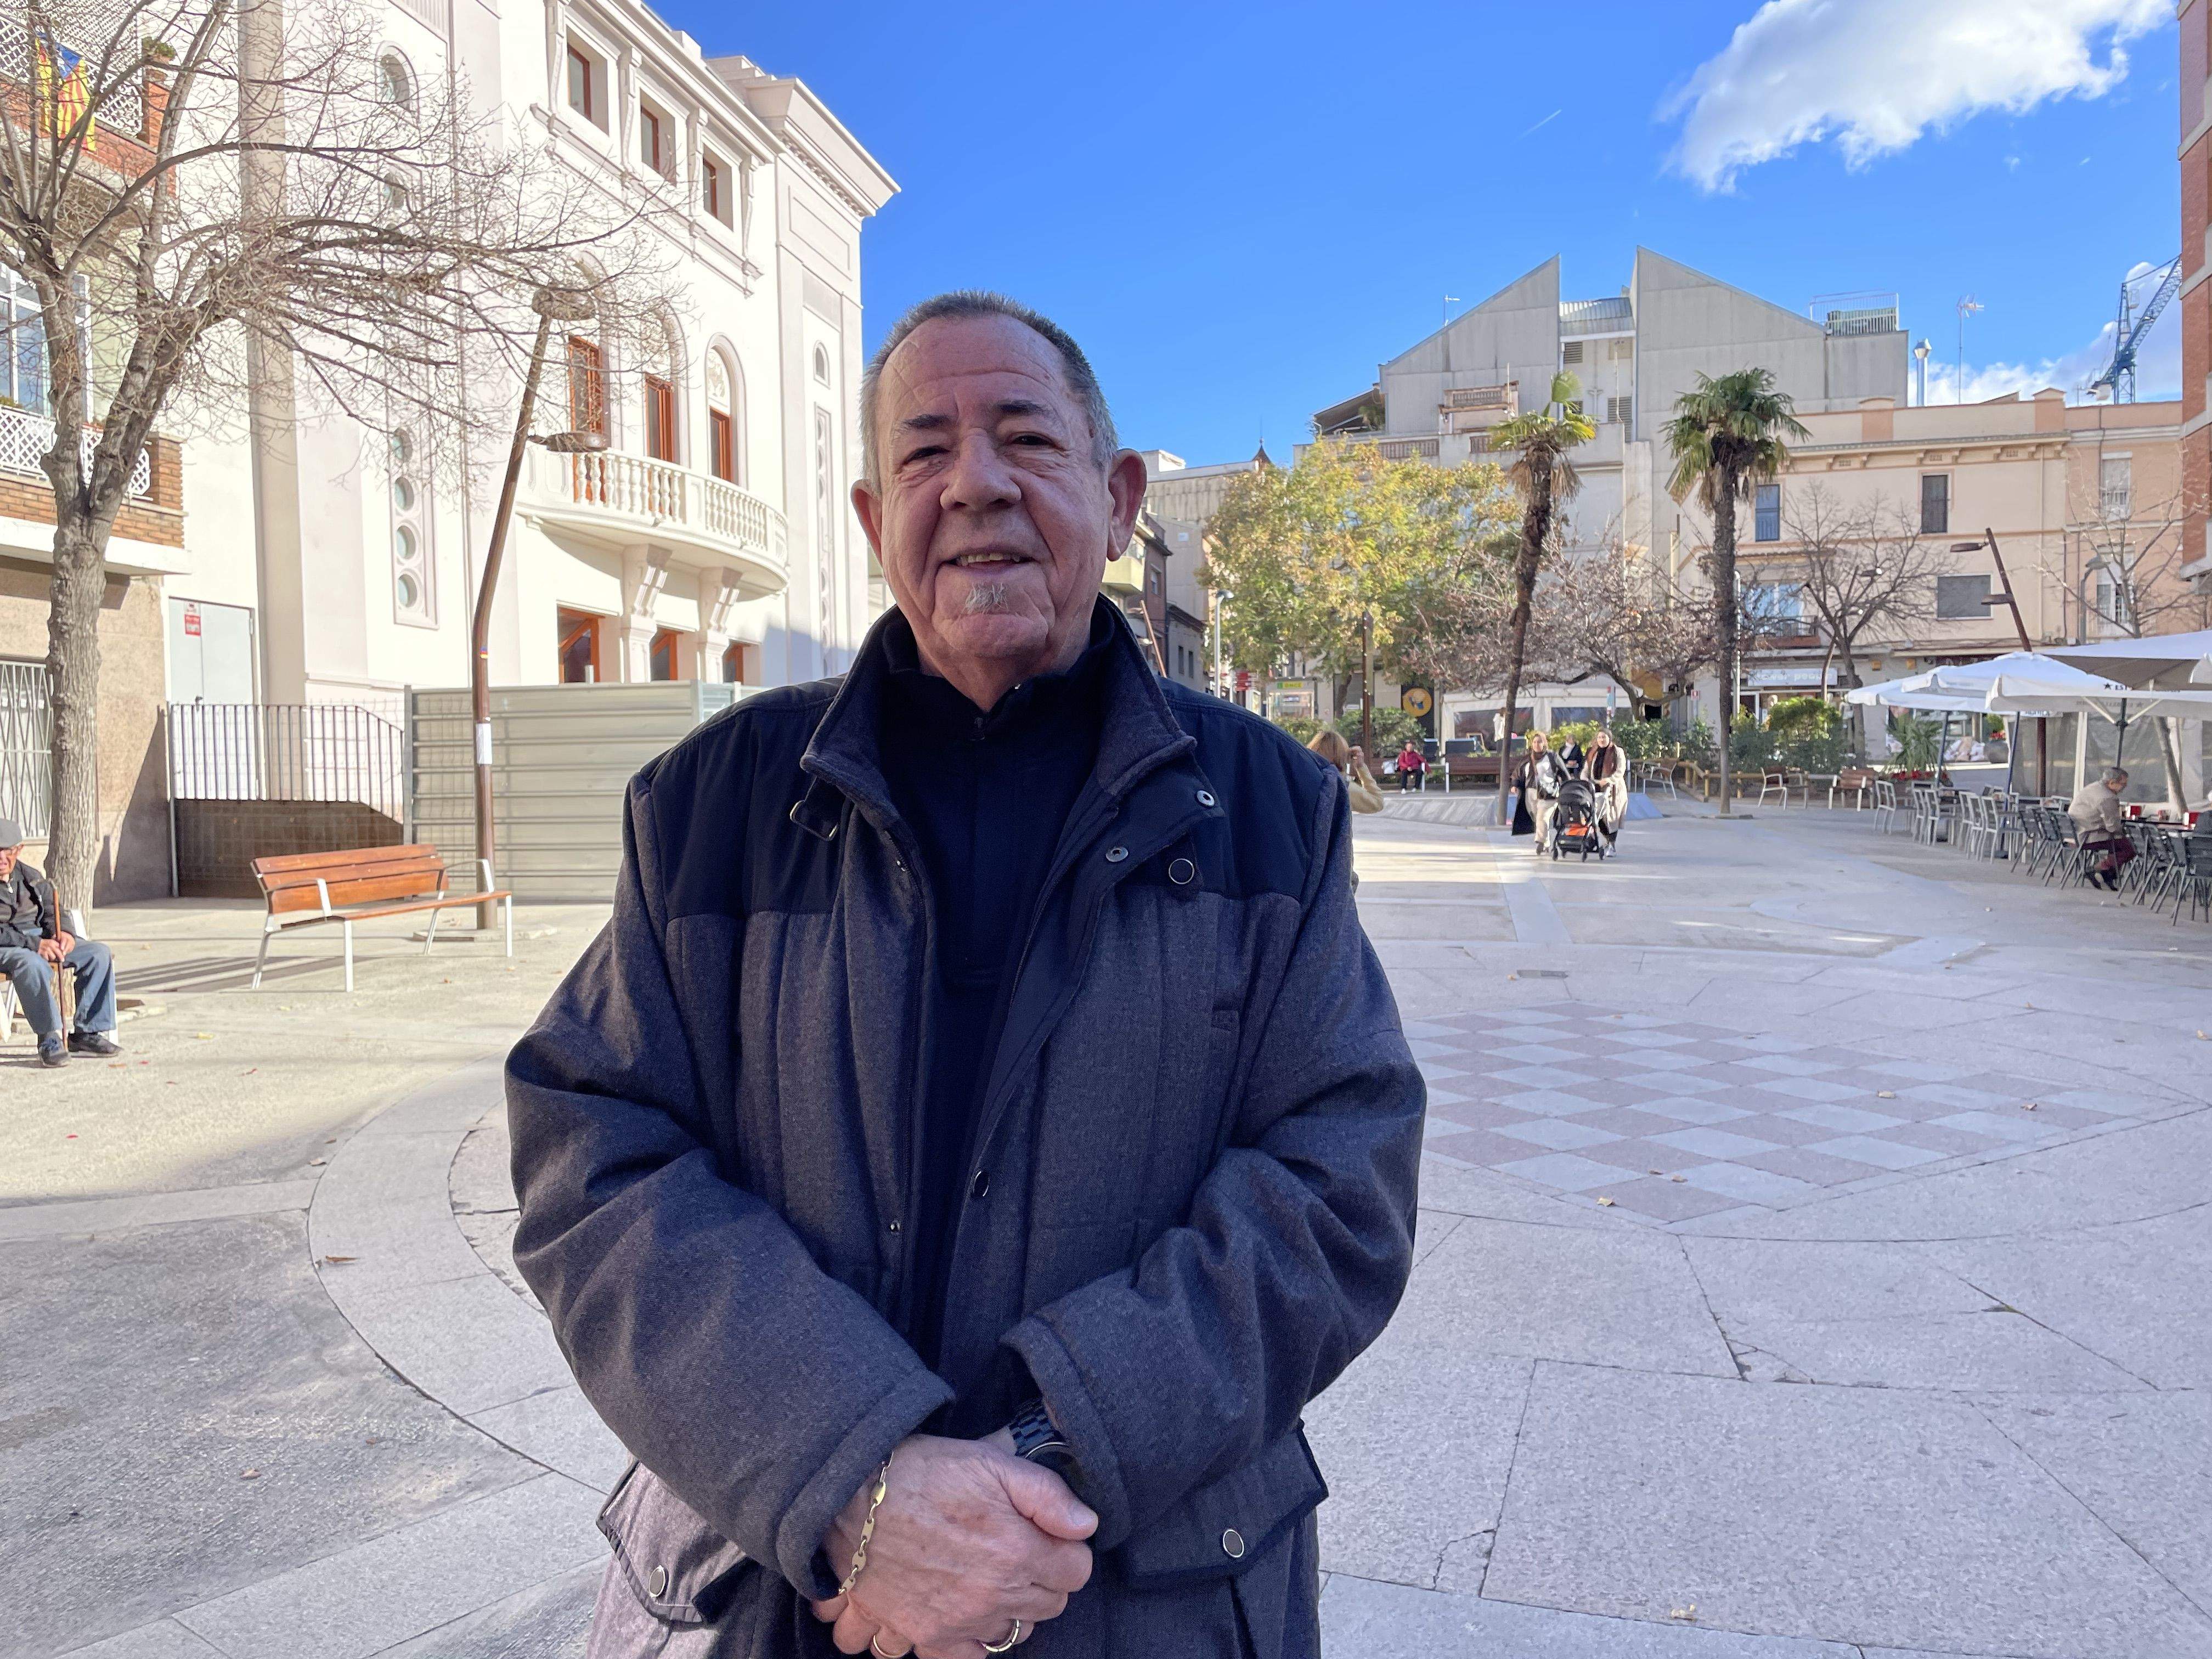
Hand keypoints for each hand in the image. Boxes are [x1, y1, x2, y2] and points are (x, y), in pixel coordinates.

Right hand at [39, 931, 69, 961]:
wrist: (34, 943)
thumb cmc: (44, 944)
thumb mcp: (50, 942)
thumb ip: (56, 946)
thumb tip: (62, 953)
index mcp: (53, 942)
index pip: (60, 948)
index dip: (63, 952)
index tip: (64, 955)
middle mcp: (50, 945)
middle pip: (58, 953)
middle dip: (61, 957)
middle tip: (63, 960)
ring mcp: (46, 949)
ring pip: (53, 957)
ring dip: (52, 958)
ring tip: (49, 956)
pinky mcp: (42, 953)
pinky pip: (47, 958)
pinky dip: (46, 958)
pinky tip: (45, 956)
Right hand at [810, 1432, 1094, 1657]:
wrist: (850, 1499)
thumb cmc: (922, 1474)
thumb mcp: (991, 1462)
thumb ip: (1047, 1495)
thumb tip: (1086, 1525)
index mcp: (1017, 1551)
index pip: (1077, 1571)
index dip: (1066, 1548)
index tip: (1047, 1535)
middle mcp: (993, 1596)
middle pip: (1050, 1605)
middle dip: (1042, 1578)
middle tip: (1015, 1549)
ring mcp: (959, 1622)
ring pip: (1012, 1633)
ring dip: (1009, 1609)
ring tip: (986, 1576)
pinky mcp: (926, 1636)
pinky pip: (967, 1657)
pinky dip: (970, 1639)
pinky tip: (961, 1609)